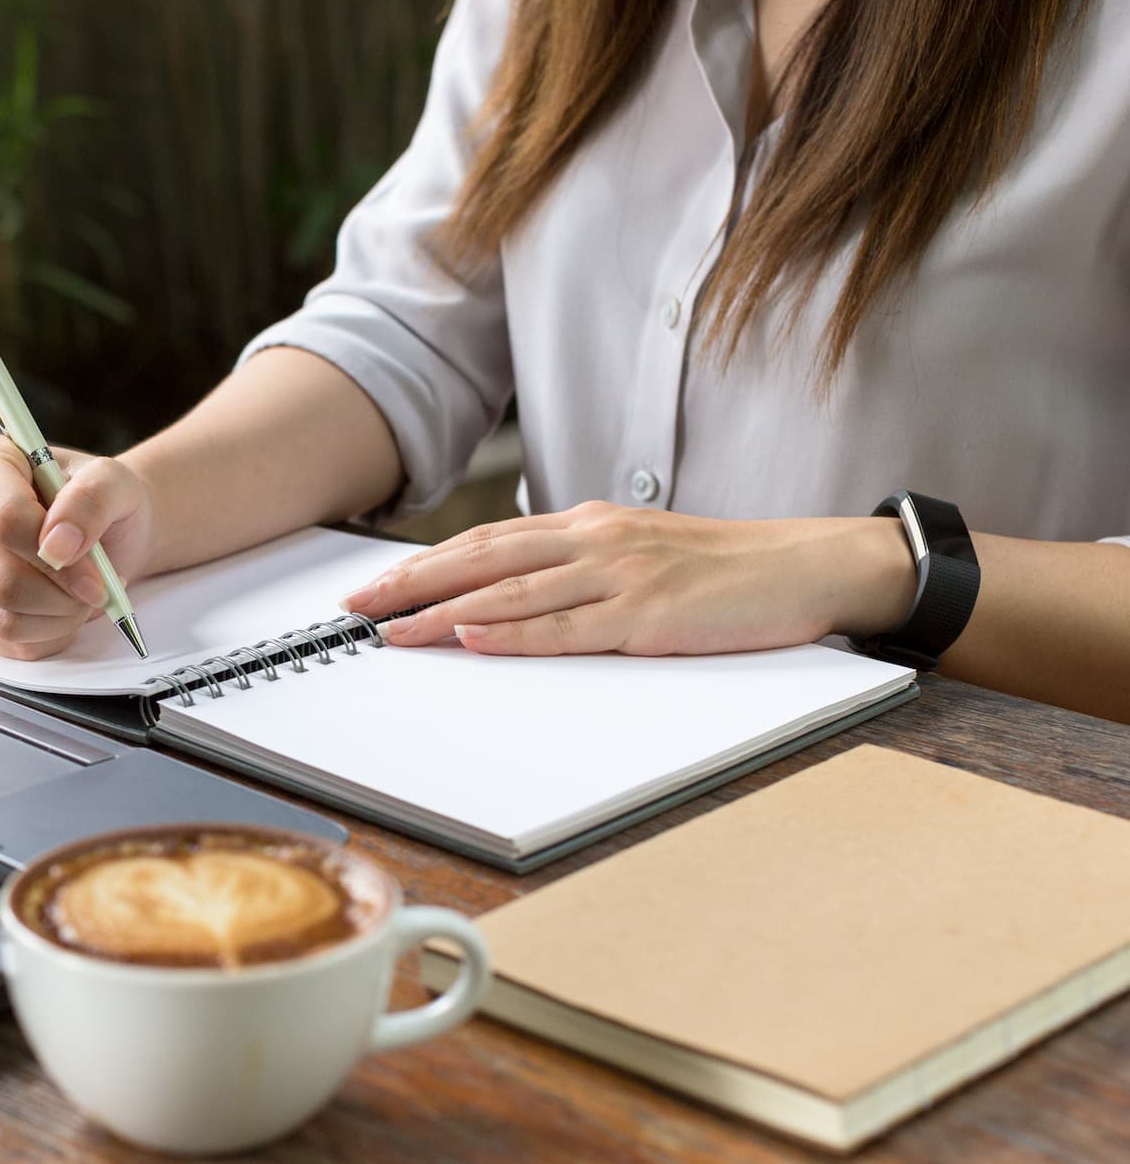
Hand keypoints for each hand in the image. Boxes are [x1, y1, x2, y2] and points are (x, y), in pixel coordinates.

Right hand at [0, 436, 154, 658]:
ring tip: (82, 596)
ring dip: (57, 617)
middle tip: (97, 589)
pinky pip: (2, 640)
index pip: (5, 518)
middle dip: (62, 595)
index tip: (96, 575)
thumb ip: (91, 500)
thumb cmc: (98, 501)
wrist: (98, 530)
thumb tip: (58, 544)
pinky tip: (61, 610)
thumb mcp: (114, 482)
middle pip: (0, 577)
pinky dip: (45, 635)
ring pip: (1, 616)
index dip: (55, 558)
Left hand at [340, 501, 916, 656]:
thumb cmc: (725, 569)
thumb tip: (512, 592)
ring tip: (392, 631)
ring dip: (444, 613)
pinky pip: (566, 628)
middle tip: (357, 607)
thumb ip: (578, 567)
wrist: (806, 565)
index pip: (488, 542)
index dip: (425, 562)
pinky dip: (513, 634)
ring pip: (512, 594)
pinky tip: (472, 638)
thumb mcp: (639, 554)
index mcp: (589, 525)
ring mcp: (620, 576)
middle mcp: (595, 540)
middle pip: (482, 559)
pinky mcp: (648, 615)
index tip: (376, 584)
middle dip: (412, 583)